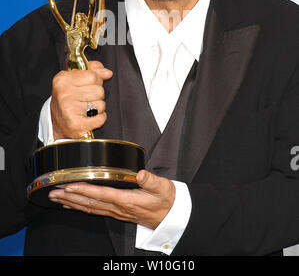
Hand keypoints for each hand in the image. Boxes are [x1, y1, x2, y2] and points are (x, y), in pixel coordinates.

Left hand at [48, 170, 175, 228]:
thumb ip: (150, 179)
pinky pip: (94, 210)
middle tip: (53, 192)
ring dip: (71, 203)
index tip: (70, 186)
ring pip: (89, 208)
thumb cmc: (166, 199)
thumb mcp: (162, 186)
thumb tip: (139, 173)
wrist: (171, 215)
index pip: (101, 194)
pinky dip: (80, 208)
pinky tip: (71, 205)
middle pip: (90, 203)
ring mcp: (116, 211)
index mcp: (127, 200)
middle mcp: (118, 208)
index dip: (84, 190)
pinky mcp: (116, 212)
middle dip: (70, 197)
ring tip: (56, 197)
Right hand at [50, 60, 112, 139]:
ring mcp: (69, 109)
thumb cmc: (68, 99)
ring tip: (87, 108)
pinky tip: (89, 117)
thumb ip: (93, 70)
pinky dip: (99, 119)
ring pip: (101, 104)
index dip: (95, 81)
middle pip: (99, 91)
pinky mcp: (76, 124)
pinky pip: (101, 118)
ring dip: (98, 108)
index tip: (88, 86)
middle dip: (97, 96)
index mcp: (63, 79)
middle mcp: (64, 94)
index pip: (93, 76)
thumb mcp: (75, 78)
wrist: (56, 123)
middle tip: (86, 99)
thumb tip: (107, 73)